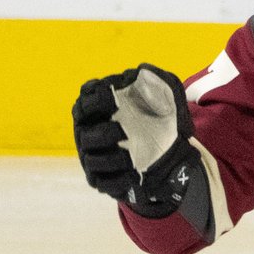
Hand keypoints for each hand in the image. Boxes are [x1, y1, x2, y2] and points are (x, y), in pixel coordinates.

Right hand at [72, 64, 199, 217]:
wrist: (168, 150)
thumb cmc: (157, 116)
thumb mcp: (163, 96)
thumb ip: (155, 81)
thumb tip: (144, 71)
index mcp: (97, 110)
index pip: (85, 103)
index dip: (95, 100)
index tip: (113, 96)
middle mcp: (89, 133)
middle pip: (85, 134)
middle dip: (102, 133)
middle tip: (122, 130)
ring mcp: (94, 157)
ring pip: (93, 160)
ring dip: (111, 159)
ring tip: (130, 157)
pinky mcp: (103, 179)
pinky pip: (105, 183)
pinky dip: (118, 180)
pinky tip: (134, 175)